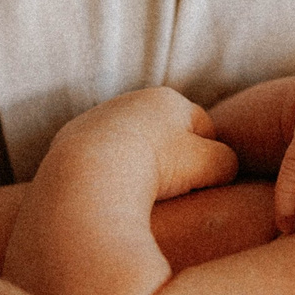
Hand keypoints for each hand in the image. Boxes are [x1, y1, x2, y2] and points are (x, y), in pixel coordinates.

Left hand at [45, 86, 239, 201]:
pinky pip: (99, 161)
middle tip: (170, 191)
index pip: (202, 128)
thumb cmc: (154, 167)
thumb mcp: (209, 165)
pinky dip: (107, 174)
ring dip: (137, 167)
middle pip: (163, 134)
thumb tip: (224, 168)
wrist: (86, 177)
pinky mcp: (68, 143)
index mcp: (167, 99)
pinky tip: (109, 193)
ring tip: (138, 195)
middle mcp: (130, 101)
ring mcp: (95, 120)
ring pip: (129, 147)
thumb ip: (226, 161)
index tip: (199, 184)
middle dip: (170, 159)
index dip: (207, 158)